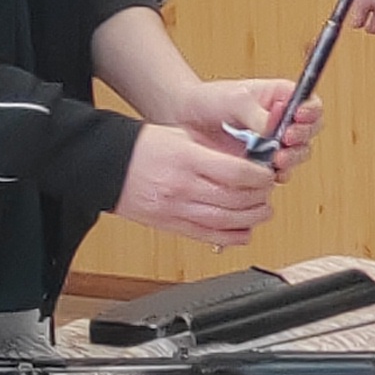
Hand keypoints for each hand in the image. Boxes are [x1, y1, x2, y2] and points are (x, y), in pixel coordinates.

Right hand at [118, 124, 281, 247]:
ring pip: (223, 221)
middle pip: (233, 199)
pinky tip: (244, 233)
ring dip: (250, 219)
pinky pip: (205, 236)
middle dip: (259, 197)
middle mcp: (182, 187)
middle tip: (268, 192)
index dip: (259, 176)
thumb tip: (249, 160)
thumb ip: (215, 150)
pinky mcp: (169, 225)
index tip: (267, 174)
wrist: (107, 166)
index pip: (235, 172)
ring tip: (263, 211)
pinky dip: (229, 238)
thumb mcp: (183, 136)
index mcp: (187, 160)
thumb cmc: (144, 147)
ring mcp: (175, 209)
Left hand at [178, 77, 324, 177]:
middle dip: (302, 137)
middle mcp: (284, 120)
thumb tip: (273, 128)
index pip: (310, 104)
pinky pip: (280, 171)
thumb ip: (257, 113)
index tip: (298, 117)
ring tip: (278, 159)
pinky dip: (277, 174)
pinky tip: (269, 174)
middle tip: (287, 139)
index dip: (310, 112)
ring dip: (293, 157)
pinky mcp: (263, 162)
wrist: (186, 119)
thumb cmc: (210, 100)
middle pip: (310, 131)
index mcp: (283, 97)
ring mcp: (275, 142)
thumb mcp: (235, 99)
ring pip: (298, 153)